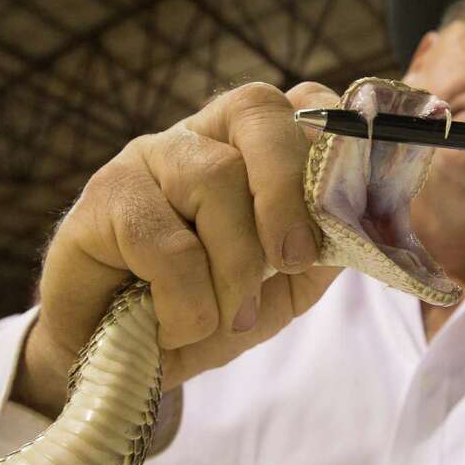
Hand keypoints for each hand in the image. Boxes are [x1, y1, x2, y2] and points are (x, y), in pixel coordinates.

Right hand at [15, 82, 342, 418]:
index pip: (304, 103)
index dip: (332, 145)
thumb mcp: (283, 287)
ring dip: (234, 268)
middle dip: (287, 190)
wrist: (125, 361)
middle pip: (257, 112)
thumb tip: (361, 217)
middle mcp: (201, 136)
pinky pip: (166, 243)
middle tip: (292, 262)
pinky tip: (174, 327)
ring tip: (227, 317)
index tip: (344, 214)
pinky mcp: (104, 195)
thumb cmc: (207, 314)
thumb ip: (324, 246)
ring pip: (215, 179)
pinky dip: (185, 302)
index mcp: (253, 147)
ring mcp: (148, 156)